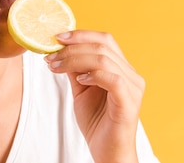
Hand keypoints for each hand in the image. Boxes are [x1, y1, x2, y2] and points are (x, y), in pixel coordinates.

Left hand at [44, 30, 144, 162]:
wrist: (108, 153)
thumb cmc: (97, 122)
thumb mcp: (81, 90)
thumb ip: (75, 69)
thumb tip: (59, 49)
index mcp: (121, 68)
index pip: (104, 39)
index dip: (80, 34)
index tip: (56, 37)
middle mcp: (131, 75)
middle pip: (103, 45)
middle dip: (73, 47)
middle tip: (51, 55)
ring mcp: (132, 88)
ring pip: (104, 59)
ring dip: (75, 59)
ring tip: (56, 67)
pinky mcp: (129, 103)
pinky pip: (113, 79)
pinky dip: (94, 75)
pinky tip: (80, 80)